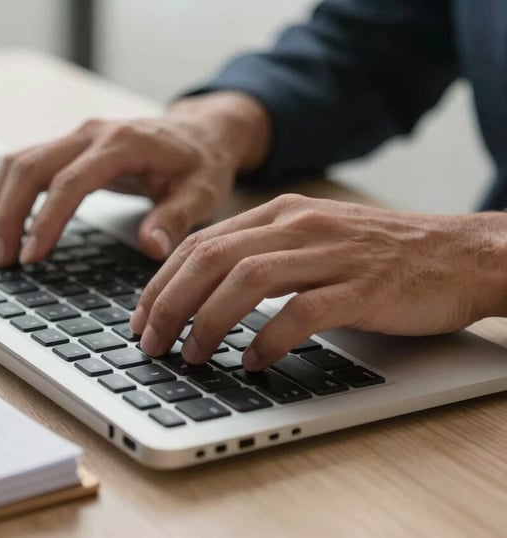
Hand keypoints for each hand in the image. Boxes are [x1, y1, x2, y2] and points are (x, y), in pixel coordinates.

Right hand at [0, 91, 270, 266]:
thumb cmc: (202, 163)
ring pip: (18, 162)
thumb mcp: (202, 192)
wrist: (202, 132)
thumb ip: (176, 218)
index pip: (70, 181)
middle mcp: (92, 133)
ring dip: (0, 205)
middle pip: (29, 166)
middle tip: (3, 261)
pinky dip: (9, 195)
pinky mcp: (70, 146)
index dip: (46, 220)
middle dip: (8, 215)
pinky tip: (6, 226)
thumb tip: (152, 247)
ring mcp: (77, 136)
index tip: (31, 257)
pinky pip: (25, 164)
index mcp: (123, 144)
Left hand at [130, 194, 506, 369]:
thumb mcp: (312, 238)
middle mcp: (297, 226)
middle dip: (169, 304)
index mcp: (279, 213)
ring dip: (208, 322)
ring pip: (245, 282)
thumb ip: (262, 254)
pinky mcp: (360, 287)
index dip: (161, 282)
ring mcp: (329, 254)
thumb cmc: (380, 254)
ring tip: (192, 355)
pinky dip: (269, 340)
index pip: (200, 243)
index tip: (142, 317)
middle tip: (151, 342)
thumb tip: (204, 294)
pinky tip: (254, 361)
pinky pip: (301, 313)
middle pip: (210, 260)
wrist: (461, 253)